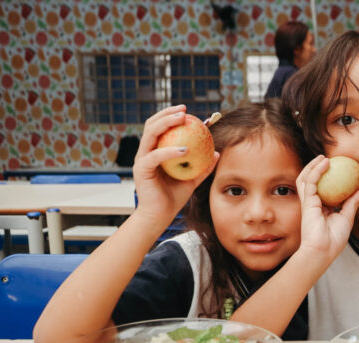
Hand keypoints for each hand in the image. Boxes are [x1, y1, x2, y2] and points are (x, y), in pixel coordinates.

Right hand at [133, 105, 216, 223]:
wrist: (160, 216)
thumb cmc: (174, 198)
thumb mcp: (192, 179)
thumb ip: (203, 166)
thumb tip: (217, 153)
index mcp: (155, 151)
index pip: (161, 127)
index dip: (172, 116)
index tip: (189, 112)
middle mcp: (146, 152)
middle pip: (152, 124)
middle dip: (167, 113)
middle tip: (184, 110)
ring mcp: (142, 160)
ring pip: (150, 134)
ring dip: (166, 123)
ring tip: (182, 120)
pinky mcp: (141, 170)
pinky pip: (155, 156)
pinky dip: (169, 151)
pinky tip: (185, 149)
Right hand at [295, 155, 358, 259]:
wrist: (323, 251)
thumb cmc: (333, 240)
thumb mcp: (347, 218)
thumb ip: (354, 202)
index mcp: (321, 207)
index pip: (322, 188)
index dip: (326, 177)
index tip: (338, 167)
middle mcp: (313, 203)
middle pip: (310, 181)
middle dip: (315, 168)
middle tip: (327, 158)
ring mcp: (308, 202)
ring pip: (306, 178)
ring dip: (313, 166)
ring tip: (323, 157)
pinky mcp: (307, 202)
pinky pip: (311, 182)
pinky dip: (316, 171)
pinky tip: (325, 163)